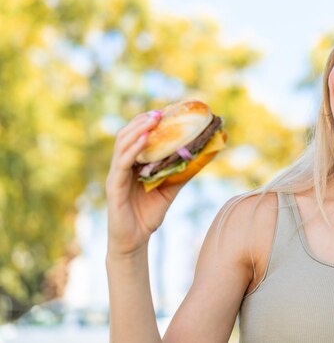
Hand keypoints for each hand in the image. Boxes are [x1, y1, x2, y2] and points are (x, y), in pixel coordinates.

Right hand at [105, 110, 187, 256]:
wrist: (135, 241)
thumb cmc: (149, 215)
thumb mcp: (170, 190)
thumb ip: (181, 173)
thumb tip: (201, 157)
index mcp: (133, 164)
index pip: (138, 136)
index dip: (148, 123)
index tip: (165, 111)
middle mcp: (122, 166)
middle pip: (127, 135)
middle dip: (142, 121)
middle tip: (160, 112)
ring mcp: (116, 175)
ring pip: (122, 145)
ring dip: (137, 130)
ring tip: (153, 120)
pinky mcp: (113, 187)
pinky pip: (121, 164)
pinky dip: (132, 150)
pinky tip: (143, 141)